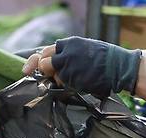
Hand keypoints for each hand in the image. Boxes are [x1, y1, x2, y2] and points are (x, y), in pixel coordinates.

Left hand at [22, 36, 142, 95]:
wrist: (120, 67)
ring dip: (61, 80)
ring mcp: (69, 66)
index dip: (34, 62)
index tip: (25, 71)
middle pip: (43, 63)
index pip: (44, 52)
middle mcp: (66, 52)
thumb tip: (49, 64)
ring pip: (54, 76)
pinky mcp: (73, 78)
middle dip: (44, 71)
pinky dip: (69, 85)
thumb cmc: (103, 61)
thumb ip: (66, 56)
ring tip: (78, 77)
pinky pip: (64, 84)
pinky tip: (83, 81)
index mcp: (69, 44)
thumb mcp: (83, 51)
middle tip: (50, 76)